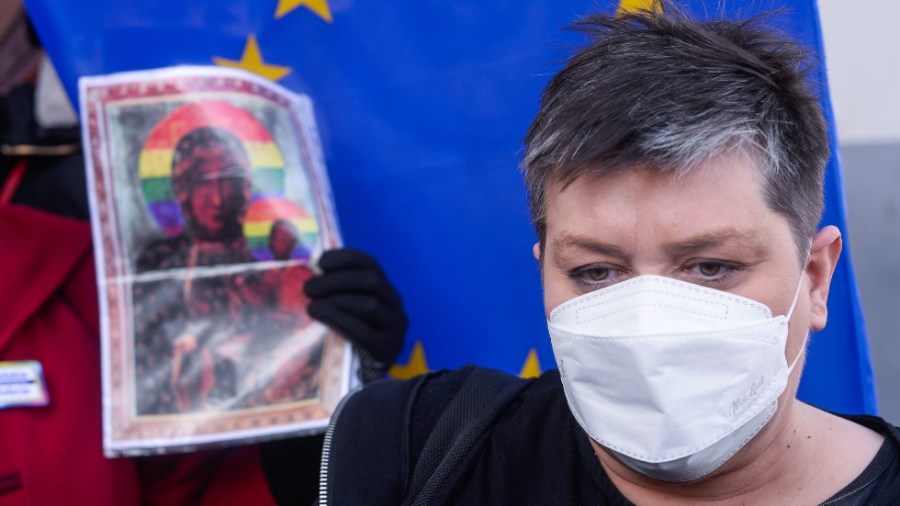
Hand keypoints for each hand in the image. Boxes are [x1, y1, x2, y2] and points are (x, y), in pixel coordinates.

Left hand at [304, 248, 406, 381]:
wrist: (365, 382)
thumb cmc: (348, 340)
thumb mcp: (346, 311)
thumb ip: (334, 291)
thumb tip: (305, 271)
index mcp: (385, 290)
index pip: (369, 264)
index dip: (344, 258)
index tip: (319, 262)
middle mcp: (395, 305)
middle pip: (370, 281)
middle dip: (336, 280)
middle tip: (308, 288)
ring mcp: (395, 328)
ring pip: (369, 304)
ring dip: (336, 301)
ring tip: (311, 305)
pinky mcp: (388, 349)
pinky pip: (365, 331)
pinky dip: (340, 320)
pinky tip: (320, 317)